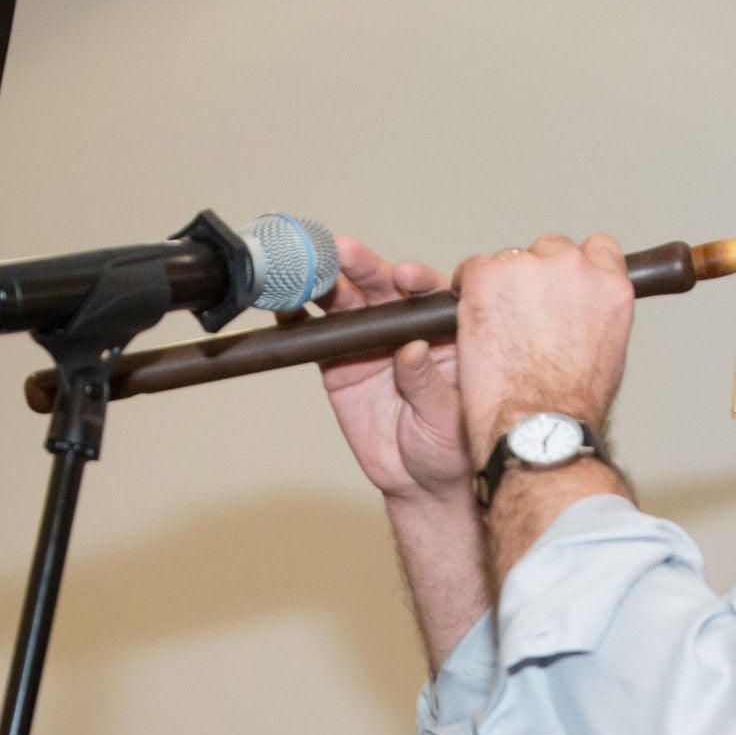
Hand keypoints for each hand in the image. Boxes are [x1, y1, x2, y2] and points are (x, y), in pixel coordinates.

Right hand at [305, 239, 471, 505]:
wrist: (418, 482)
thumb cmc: (449, 447)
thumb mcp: (447, 418)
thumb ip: (428, 383)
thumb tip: (412, 349)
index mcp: (442, 331)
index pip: (431, 295)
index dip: (417, 280)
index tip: (403, 277)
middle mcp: (405, 327)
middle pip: (384, 286)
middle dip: (364, 266)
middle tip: (343, 253)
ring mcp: (369, 341)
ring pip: (348, 302)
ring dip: (327, 282)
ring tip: (307, 271)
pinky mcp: (339, 361)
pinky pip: (318, 334)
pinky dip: (299, 318)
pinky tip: (286, 306)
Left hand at [453, 234, 633, 463]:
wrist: (538, 424)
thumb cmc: (572, 406)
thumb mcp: (609, 354)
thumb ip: (596, 316)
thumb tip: (581, 312)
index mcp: (610, 284)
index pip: (597, 249)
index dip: (574, 268)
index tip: (560, 285)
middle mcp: (574, 267)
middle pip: (550, 250)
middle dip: (535, 277)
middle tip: (522, 315)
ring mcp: (529, 268)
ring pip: (510, 259)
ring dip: (502, 285)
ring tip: (497, 329)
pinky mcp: (487, 276)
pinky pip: (473, 269)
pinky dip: (469, 292)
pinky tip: (474, 323)